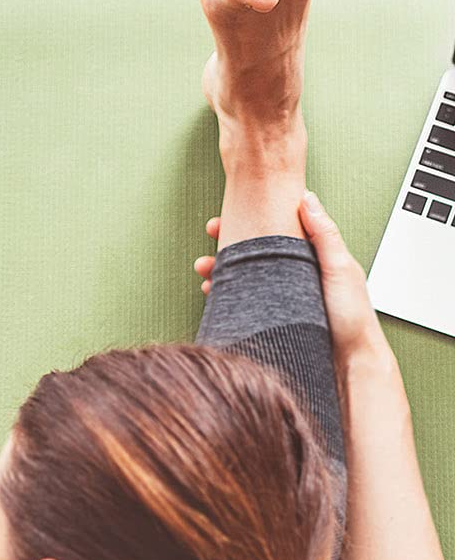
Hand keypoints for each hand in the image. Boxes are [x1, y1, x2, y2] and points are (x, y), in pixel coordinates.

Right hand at [193, 196, 387, 357]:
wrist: (349, 360)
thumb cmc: (352, 317)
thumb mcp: (340, 268)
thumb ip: (324, 234)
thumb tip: (307, 198)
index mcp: (310, 255)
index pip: (274, 229)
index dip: (249, 219)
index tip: (228, 217)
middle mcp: (293, 271)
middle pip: (255, 250)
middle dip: (228, 244)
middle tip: (210, 237)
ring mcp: (281, 294)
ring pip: (246, 275)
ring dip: (222, 270)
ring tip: (206, 271)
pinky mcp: (272, 315)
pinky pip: (245, 300)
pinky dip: (227, 295)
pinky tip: (216, 296)